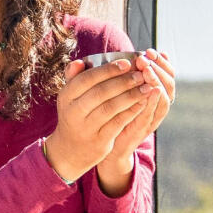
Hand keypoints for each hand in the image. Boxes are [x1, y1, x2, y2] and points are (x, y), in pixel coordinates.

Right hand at [44, 56, 151, 184]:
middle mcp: (73, 112)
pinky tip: (143, 103)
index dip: (108, 70)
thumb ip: (74, 78)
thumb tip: (81, 61)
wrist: (71, 150)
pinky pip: (118, 122)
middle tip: (141, 74)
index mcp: (66, 96)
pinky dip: (132, 111)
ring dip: (131, 95)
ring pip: (111, 107)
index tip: (127, 63)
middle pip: (100, 92)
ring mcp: (86, 127)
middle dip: (124, 81)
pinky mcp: (99, 140)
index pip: (87, 79)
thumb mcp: (70, 98)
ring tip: (146, 87)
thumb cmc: (75, 116)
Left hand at [96, 50, 173, 196]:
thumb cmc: (110, 112)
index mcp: (153, 95)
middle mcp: (157, 106)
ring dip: (156, 82)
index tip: (151, 50)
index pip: (167, 74)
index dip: (162, 62)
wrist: (104, 142)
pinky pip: (153, 113)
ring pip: (165, 98)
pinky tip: (150, 89)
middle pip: (169, 84)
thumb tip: (127, 55)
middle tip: (147, 58)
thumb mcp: (116, 91)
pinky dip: (153, 101)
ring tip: (147, 69)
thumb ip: (122, 75)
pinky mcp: (143, 128)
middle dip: (159, 68)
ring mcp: (153, 118)